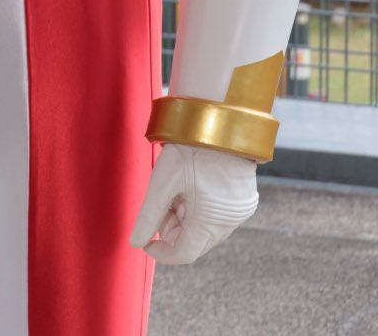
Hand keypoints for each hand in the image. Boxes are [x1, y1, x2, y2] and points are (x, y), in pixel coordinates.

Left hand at [129, 142, 259, 263]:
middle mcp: (229, 222)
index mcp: (210, 221)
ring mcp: (238, 212)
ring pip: (205, 229)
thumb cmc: (189, 151)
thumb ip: (148, 216)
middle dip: (172, 231)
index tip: (146, 243)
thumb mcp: (162, 183)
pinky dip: (198, 211)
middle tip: (160, 204)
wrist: (219, 123)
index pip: (185, 254)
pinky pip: (216, 217)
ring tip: (174, 191)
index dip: (162, 253)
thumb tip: (135, 243)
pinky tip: (189, 189)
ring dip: (184, 219)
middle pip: (195, 242)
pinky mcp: (242, 201)